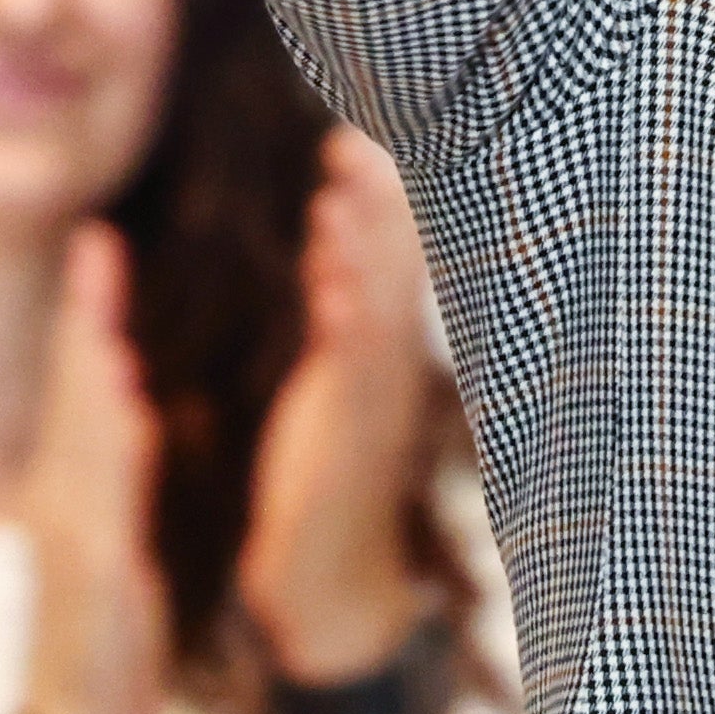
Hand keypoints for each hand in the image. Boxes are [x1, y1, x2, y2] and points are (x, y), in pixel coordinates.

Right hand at [10, 219, 171, 713]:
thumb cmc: (97, 637)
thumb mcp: (109, 540)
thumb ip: (112, 470)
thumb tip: (123, 402)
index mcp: (71, 490)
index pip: (78, 386)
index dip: (87, 314)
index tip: (100, 243)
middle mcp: (61, 504)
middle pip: (71, 396)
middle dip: (85, 317)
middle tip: (97, 241)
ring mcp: (72, 541)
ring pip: (81, 444)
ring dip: (89, 375)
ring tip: (103, 312)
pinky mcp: (94, 582)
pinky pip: (104, 507)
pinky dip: (112, 456)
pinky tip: (126, 412)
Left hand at [238, 131, 447, 680]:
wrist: (327, 587)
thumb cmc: (325, 481)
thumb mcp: (337, 383)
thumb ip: (342, 308)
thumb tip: (340, 237)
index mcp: (377, 355)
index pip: (384, 261)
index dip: (375, 198)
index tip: (356, 129)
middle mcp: (385, 371)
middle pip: (389, 269)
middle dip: (376, 199)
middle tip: (359, 126)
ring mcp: (372, 406)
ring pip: (374, 308)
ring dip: (362, 243)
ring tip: (343, 178)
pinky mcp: (347, 441)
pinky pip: (350, 369)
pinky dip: (344, 317)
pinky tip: (330, 272)